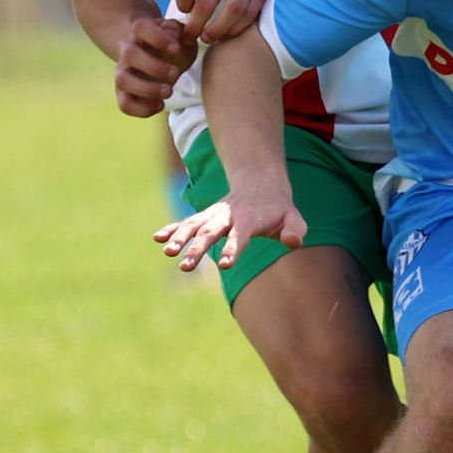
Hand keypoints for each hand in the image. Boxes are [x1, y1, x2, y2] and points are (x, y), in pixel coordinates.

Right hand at [115, 13, 197, 116]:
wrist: (162, 57)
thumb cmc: (174, 44)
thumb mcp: (181, 34)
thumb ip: (180, 32)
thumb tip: (179, 38)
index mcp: (141, 32)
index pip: (140, 27)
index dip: (157, 38)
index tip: (177, 48)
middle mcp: (128, 51)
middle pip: (129, 54)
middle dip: (154, 66)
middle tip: (176, 73)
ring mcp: (124, 72)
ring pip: (123, 80)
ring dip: (147, 89)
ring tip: (169, 91)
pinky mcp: (125, 93)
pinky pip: (124, 104)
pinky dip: (142, 109)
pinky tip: (161, 104)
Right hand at [153, 189, 306, 274]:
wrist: (261, 185)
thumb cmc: (279, 210)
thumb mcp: (294, 218)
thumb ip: (295, 230)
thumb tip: (293, 242)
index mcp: (249, 218)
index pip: (240, 235)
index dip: (232, 249)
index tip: (224, 265)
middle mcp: (227, 215)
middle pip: (211, 232)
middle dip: (197, 249)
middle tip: (185, 267)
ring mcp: (214, 215)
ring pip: (194, 225)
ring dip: (179, 237)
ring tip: (167, 251)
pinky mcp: (205, 217)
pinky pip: (186, 222)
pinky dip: (172, 228)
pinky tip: (157, 237)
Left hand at [174, 0, 273, 42]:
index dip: (182, 4)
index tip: (185, 10)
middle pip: (206, 4)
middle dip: (194, 26)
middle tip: (190, 36)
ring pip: (231, 12)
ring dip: (216, 31)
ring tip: (206, 38)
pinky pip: (248, 16)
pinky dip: (234, 29)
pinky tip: (224, 33)